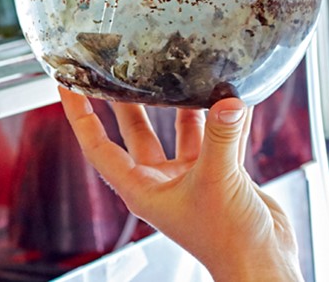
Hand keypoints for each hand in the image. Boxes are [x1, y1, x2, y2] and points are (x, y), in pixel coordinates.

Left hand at [58, 87, 301, 281]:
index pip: (99, 147)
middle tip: (120, 67)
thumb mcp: (217, 181)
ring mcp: (191, 177)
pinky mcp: (221, 175)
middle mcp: (162, 181)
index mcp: (142, 189)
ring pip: (179, 131)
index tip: (68, 85)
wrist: (259, 261)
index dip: (81, 115)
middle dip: (129, 100)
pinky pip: (217, 137)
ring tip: (178, 70)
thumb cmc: (226, 240)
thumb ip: (221, 138)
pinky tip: (232, 97)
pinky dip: (223, 118)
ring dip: (181, 104)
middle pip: (137, 132)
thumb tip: (227, 102)